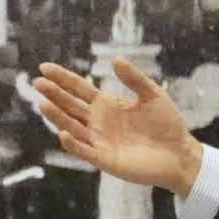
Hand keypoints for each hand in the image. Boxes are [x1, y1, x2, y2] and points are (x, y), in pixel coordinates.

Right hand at [26, 56, 205, 195]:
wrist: (180, 154)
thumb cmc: (168, 124)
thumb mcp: (153, 95)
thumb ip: (134, 78)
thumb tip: (115, 59)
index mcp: (107, 105)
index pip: (78, 89)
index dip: (62, 78)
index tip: (44, 68)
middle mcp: (98, 122)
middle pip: (70, 106)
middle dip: (53, 94)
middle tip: (37, 83)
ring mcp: (99, 140)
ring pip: (71, 126)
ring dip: (57, 116)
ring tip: (43, 103)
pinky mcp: (104, 159)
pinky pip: (84, 151)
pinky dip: (73, 144)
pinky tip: (63, 133)